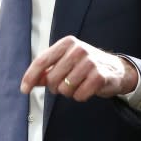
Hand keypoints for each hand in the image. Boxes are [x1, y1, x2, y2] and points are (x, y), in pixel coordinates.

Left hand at [20, 36, 138, 101]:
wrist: (116, 69)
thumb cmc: (86, 65)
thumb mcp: (65, 62)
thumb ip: (47, 70)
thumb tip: (31, 81)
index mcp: (67, 43)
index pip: (42, 61)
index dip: (30, 76)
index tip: (24, 89)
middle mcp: (78, 50)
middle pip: (52, 79)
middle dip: (56, 87)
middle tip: (66, 83)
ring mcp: (90, 62)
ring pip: (65, 89)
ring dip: (70, 92)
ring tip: (79, 84)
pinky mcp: (99, 76)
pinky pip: (79, 95)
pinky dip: (81, 96)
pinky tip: (87, 89)